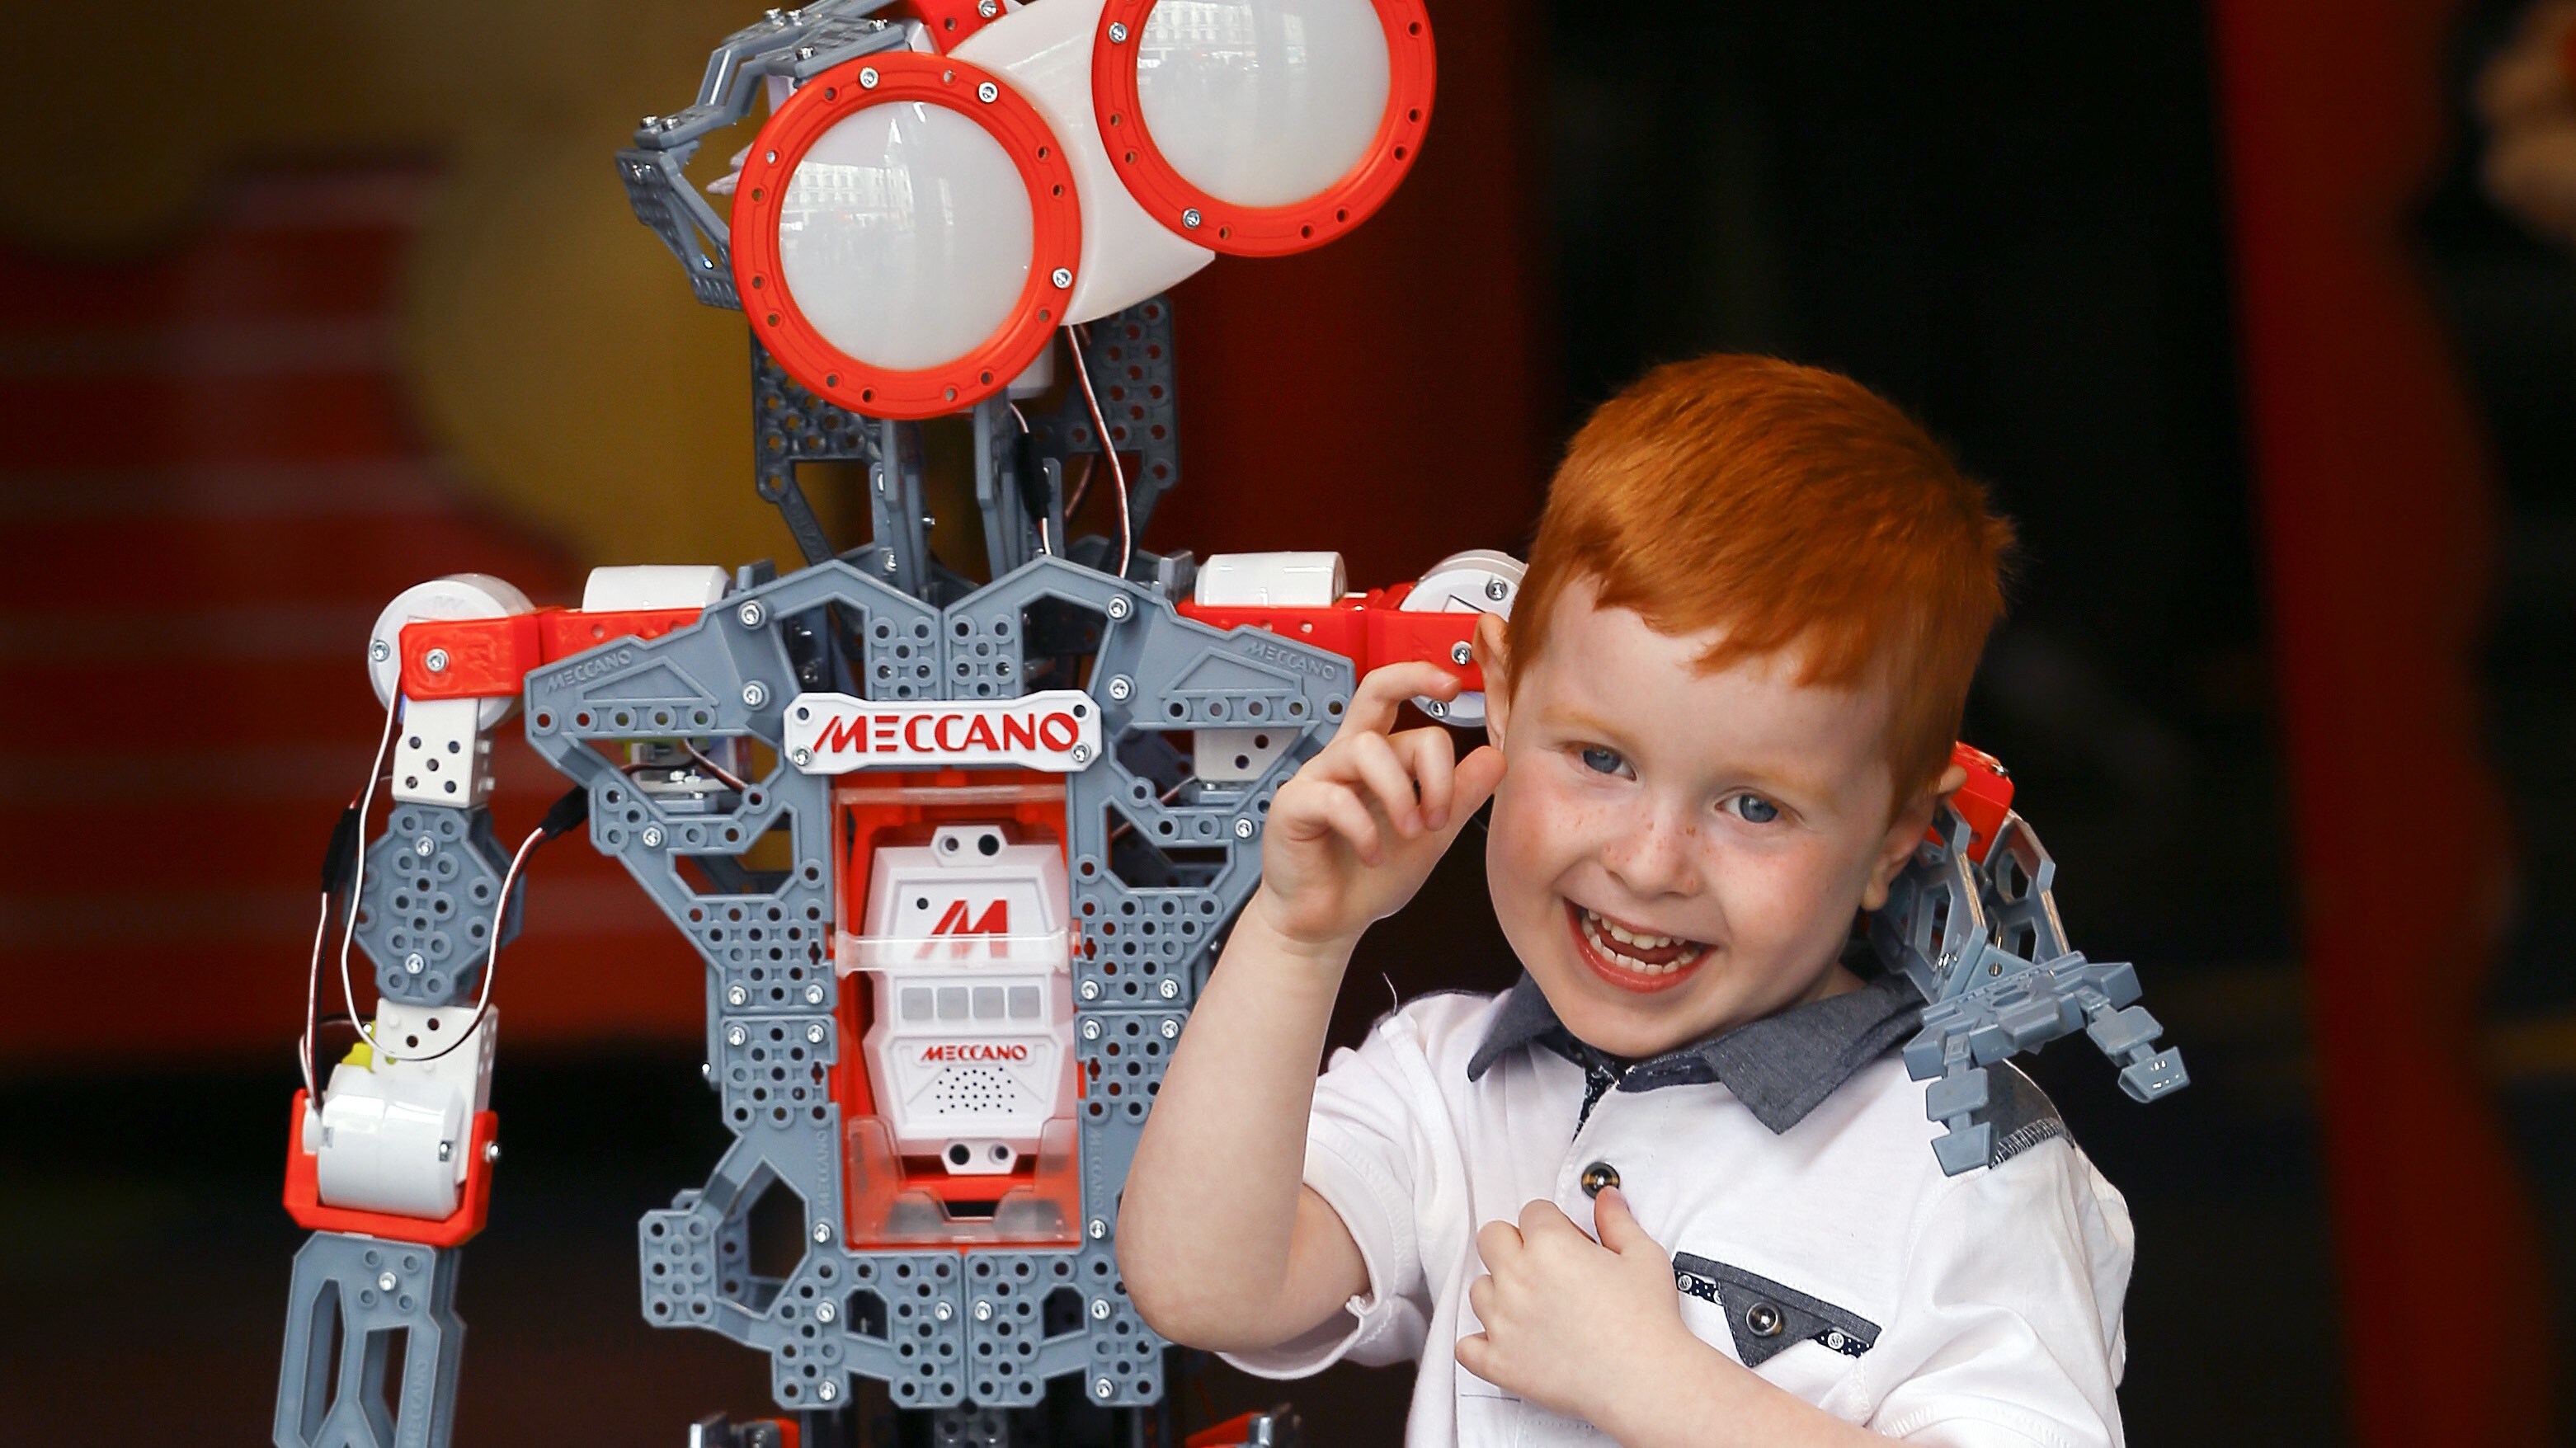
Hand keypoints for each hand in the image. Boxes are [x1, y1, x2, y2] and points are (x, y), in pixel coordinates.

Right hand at [1246, 660, 1504, 956]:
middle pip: (1373, 690)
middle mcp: (1347, 757)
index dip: (1440, 723)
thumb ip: (1460, 796)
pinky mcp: (1293, 807)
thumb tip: (1496, 758)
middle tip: (1448, 690)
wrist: (1327, 923)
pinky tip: (1373, 856)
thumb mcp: (1430, 835)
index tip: (1466, 717)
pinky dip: (1365, 830)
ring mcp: (1318, 778)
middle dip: (1413, 677)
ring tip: (1413, 831)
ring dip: (1402, 791)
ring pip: (1365, 747)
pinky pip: (1334, 799)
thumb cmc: (1368, 878)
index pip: (1406, 709)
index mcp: (1380, 758)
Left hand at [1457, 1189, 1709, 1428]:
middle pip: (1491, 1238)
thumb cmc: (1646, 1322)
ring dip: (1500, 1291)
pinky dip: (1480, 1343)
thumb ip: (1617, 1221)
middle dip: (1515, 1244)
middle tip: (1545, 1266)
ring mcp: (1504, 1322)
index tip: (1568, 1242)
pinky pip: (1465, 1346)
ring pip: (1478, 1289)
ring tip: (1534, 1306)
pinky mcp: (1500, 1362)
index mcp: (1550, 1246)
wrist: (1645, 1381)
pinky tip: (1505, 1340)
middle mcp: (1518, 1278)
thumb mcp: (1642, 1256)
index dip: (1553, 1224)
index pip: (1532, 1212)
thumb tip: (1605, 1199)